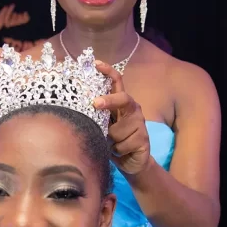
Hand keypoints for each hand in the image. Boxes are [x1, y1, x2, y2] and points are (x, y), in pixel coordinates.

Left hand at [93, 61, 151, 175]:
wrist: (131, 163)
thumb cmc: (112, 141)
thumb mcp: (102, 126)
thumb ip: (97, 115)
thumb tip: (82, 106)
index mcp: (121, 103)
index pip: (117, 82)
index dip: (108, 71)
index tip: (96, 63)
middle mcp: (132, 110)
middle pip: (123, 99)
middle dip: (109, 100)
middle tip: (95, 103)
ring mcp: (140, 124)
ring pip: (118, 129)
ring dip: (110, 139)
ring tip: (112, 143)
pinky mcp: (144, 138)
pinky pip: (123, 144)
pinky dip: (117, 150)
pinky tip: (120, 151)